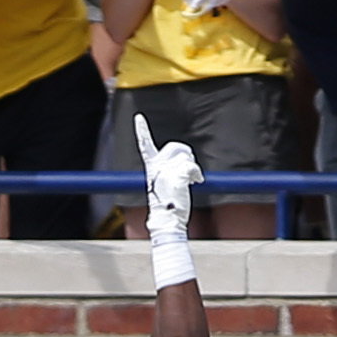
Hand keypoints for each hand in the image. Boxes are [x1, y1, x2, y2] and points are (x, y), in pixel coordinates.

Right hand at [135, 115, 197, 238]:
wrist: (168, 220)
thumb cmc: (168, 204)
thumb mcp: (166, 183)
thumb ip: (172, 168)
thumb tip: (187, 161)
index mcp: (151, 167)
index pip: (145, 145)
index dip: (141, 130)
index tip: (138, 116)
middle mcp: (156, 167)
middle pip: (175, 146)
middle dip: (186, 154)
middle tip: (189, 169)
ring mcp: (166, 171)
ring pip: (186, 157)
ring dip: (192, 168)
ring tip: (190, 181)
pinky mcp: (176, 177)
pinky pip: (192, 167)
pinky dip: (197, 174)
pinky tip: (197, 182)